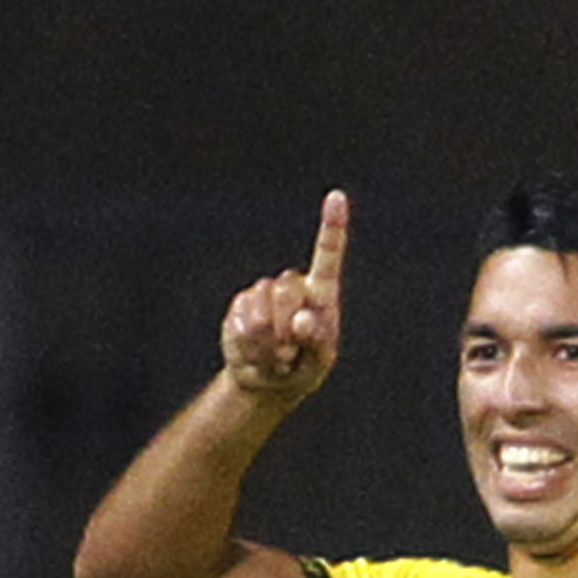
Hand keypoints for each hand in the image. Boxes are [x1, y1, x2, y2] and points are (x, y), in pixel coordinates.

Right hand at [218, 190, 349, 405]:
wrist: (268, 380)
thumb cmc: (304, 367)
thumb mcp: (319, 362)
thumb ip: (317, 341)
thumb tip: (302, 320)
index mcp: (321, 291)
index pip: (328, 253)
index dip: (332, 226)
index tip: (337, 196)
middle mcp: (292, 285)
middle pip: (285, 291)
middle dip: (286, 329)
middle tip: (289, 354)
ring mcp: (263, 292)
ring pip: (260, 310)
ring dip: (268, 343)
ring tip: (276, 357)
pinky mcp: (239, 306)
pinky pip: (242, 323)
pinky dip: (251, 347)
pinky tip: (257, 354)